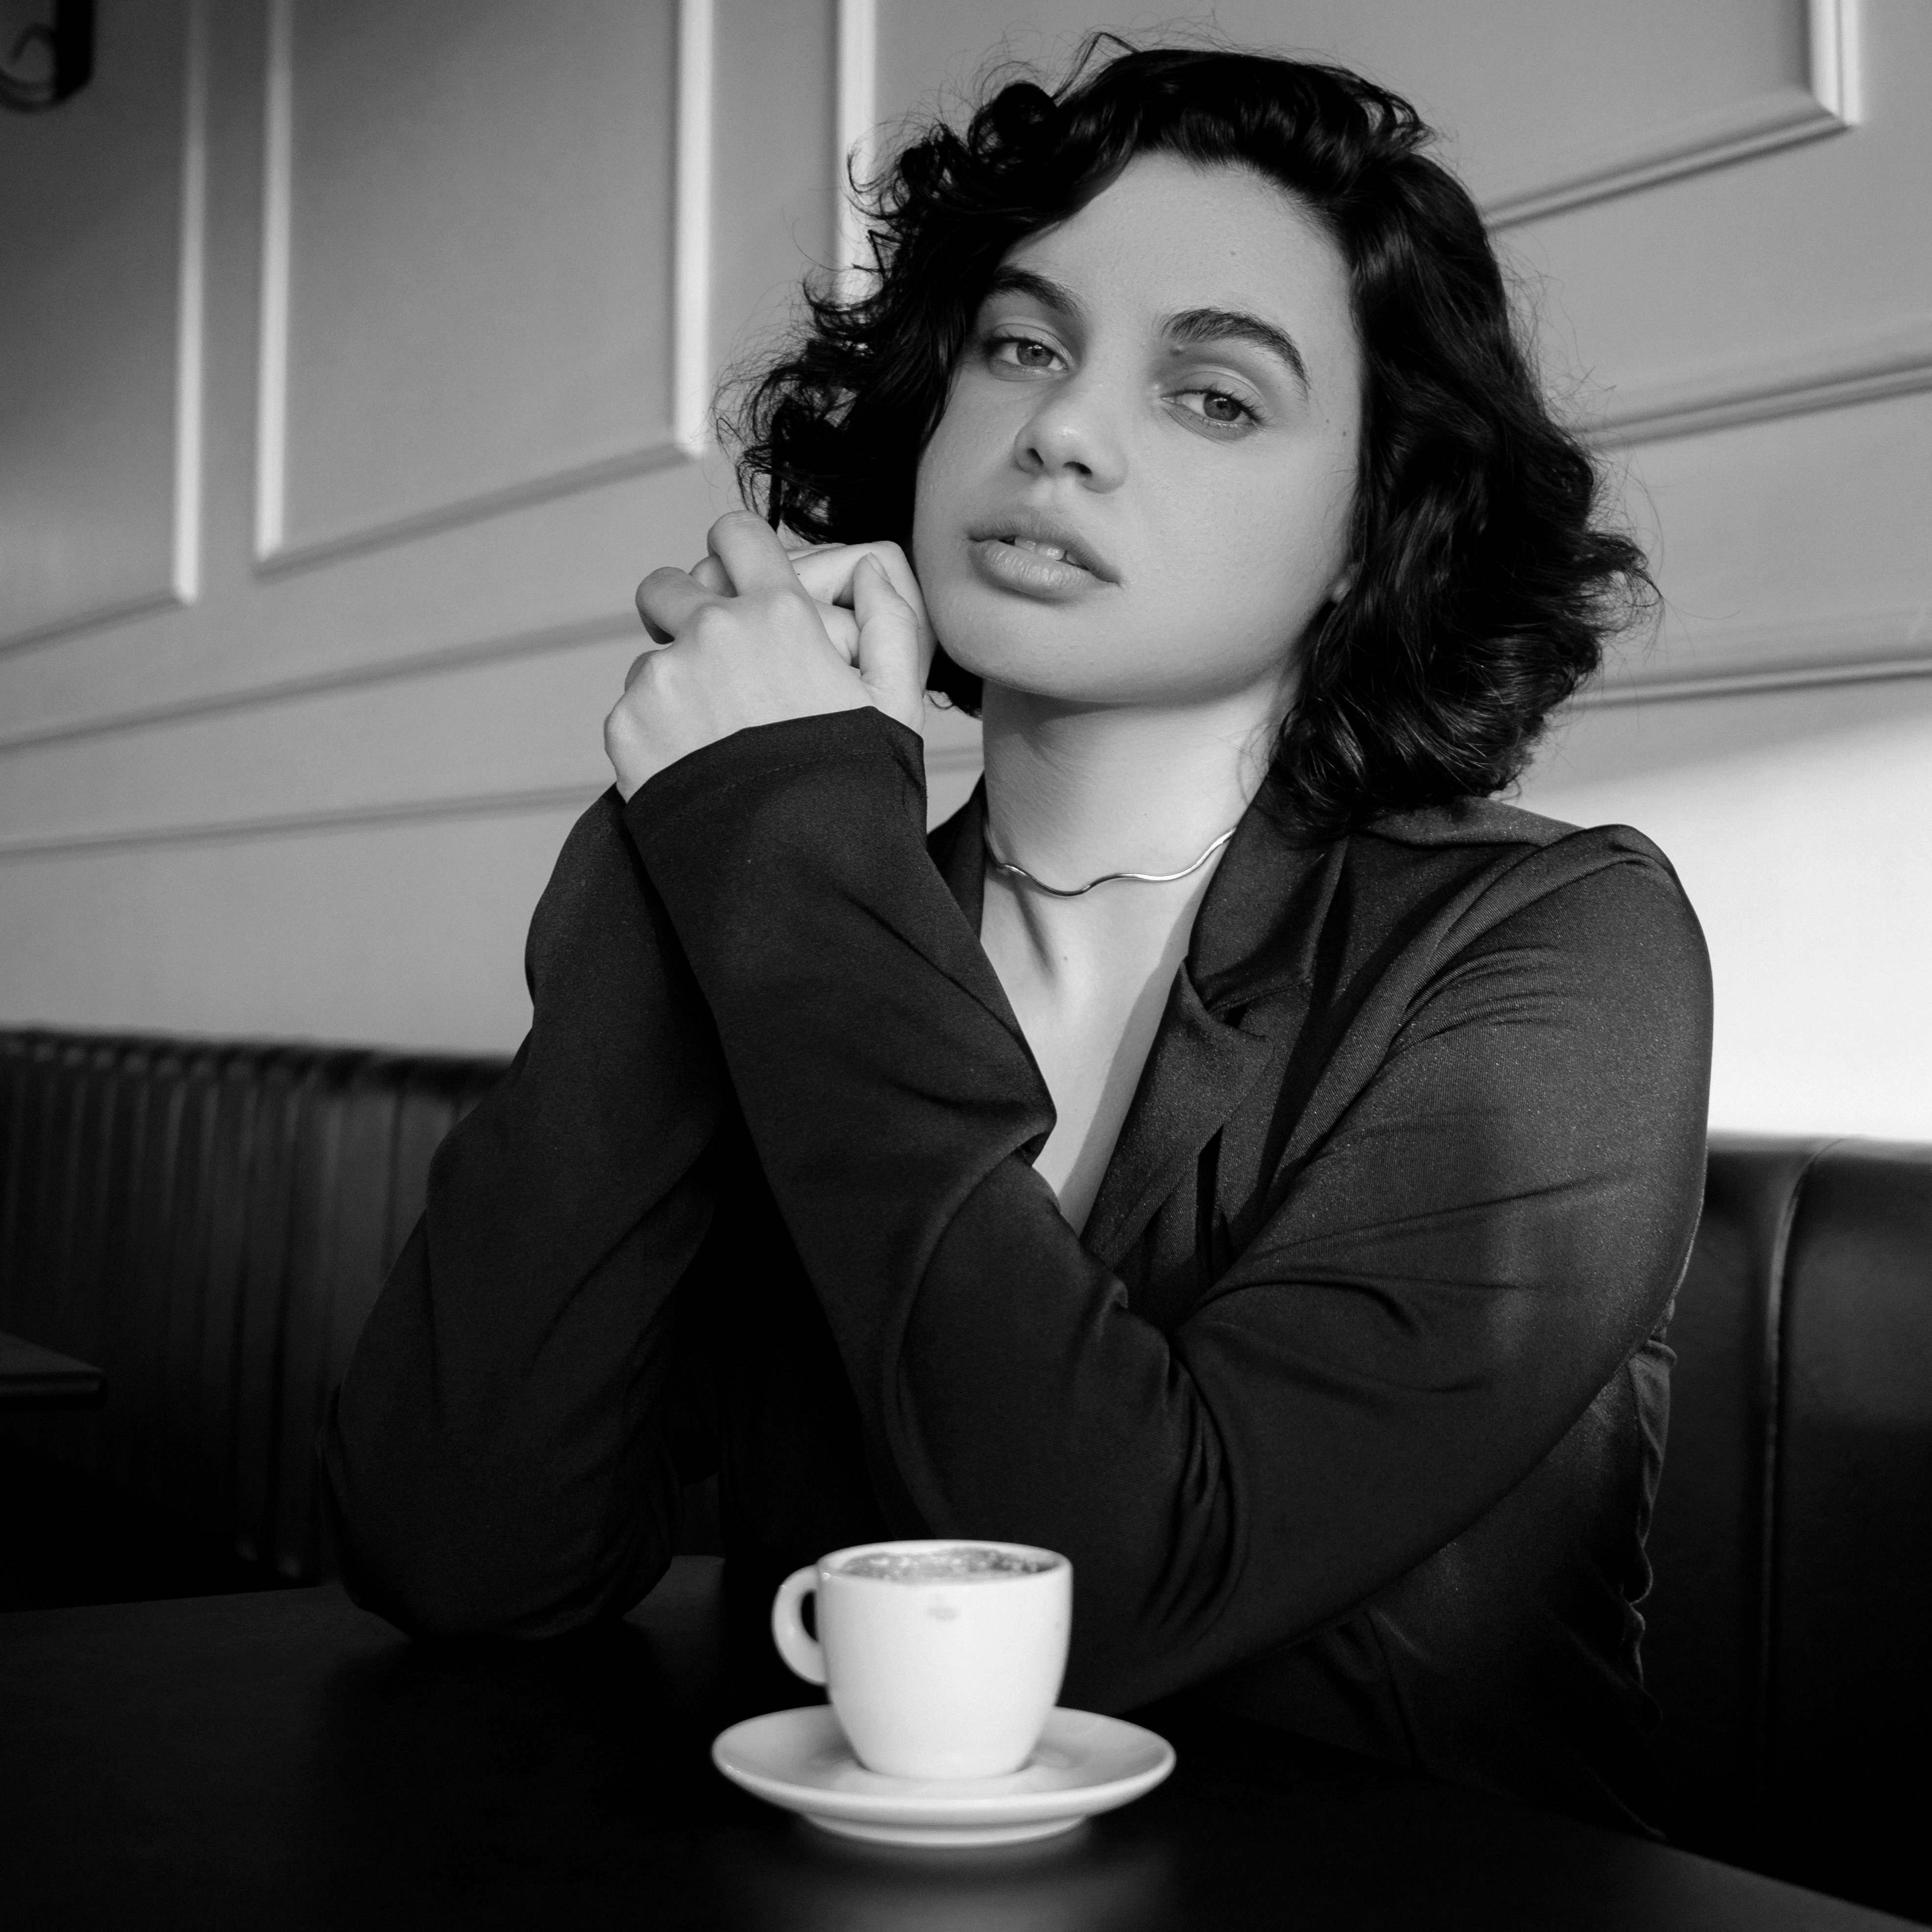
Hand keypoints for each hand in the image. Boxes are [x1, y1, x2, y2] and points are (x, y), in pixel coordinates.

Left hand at [606, 513, 934, 799]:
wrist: (793, 872)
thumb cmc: (852, 791)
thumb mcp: (896, 706)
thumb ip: (891, 623)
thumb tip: (871, 566)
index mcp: (778, 615)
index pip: (735, 534)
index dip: (734, 553)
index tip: (735, 583)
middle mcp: (712, 632)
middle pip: (666, 586)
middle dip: (681, 612)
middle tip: (709, 662)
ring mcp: (662, 678)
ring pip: (651, 658)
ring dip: (674, 685)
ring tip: (713, 741)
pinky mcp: (626, 725)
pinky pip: (632, 710)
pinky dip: (655, 734)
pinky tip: (694, 771)